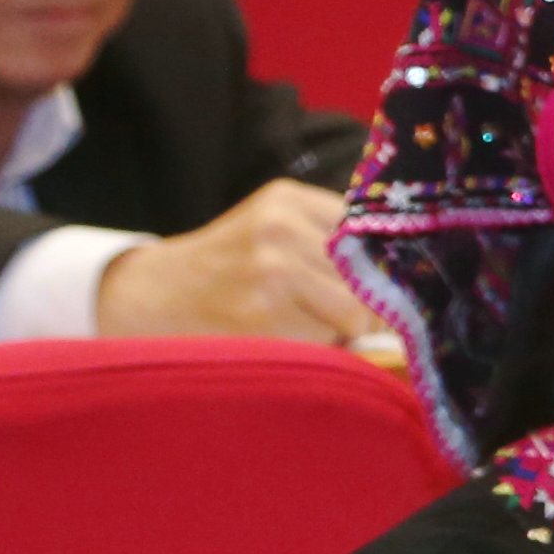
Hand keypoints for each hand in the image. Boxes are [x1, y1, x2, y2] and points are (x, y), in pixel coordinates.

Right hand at [91, 178, 377, 342]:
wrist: (146, 297)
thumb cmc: (223, 269)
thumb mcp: (270, 229)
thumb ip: (329, 239)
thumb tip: (406, 280)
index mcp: (289, 200)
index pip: (374, 235)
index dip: (385, 271)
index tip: (385, 292)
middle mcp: (281, 227)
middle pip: (370, 277)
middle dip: (366, 307)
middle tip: (337, 320)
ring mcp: (271, 270)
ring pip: (355, 314)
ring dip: (342, 333)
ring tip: (304, 329)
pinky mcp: (261, 316)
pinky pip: (325, 343)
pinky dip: (316, 352)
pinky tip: (283, 342)